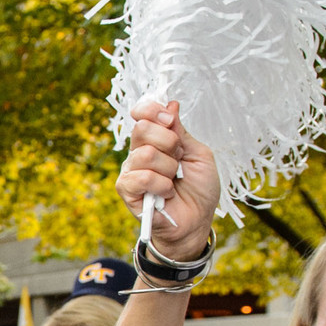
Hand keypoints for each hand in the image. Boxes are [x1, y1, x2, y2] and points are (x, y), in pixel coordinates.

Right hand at [115, 101, 221, 258]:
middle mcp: (139, 152)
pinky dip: (161, 185)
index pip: (142, 113)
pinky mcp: (127, 190)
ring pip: (145, 154)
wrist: (197, 221)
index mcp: (155, 140)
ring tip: (174, 181)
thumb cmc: (198, 190)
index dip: (153, 110)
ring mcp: (131, 171)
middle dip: (169, 142)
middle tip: (179, 159)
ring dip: (168, 168)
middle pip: (142, 129)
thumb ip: (182, 132)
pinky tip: (166, 193)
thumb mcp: (198, 154)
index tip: (170, 119)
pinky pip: (142, 177)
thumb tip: (171, 104)